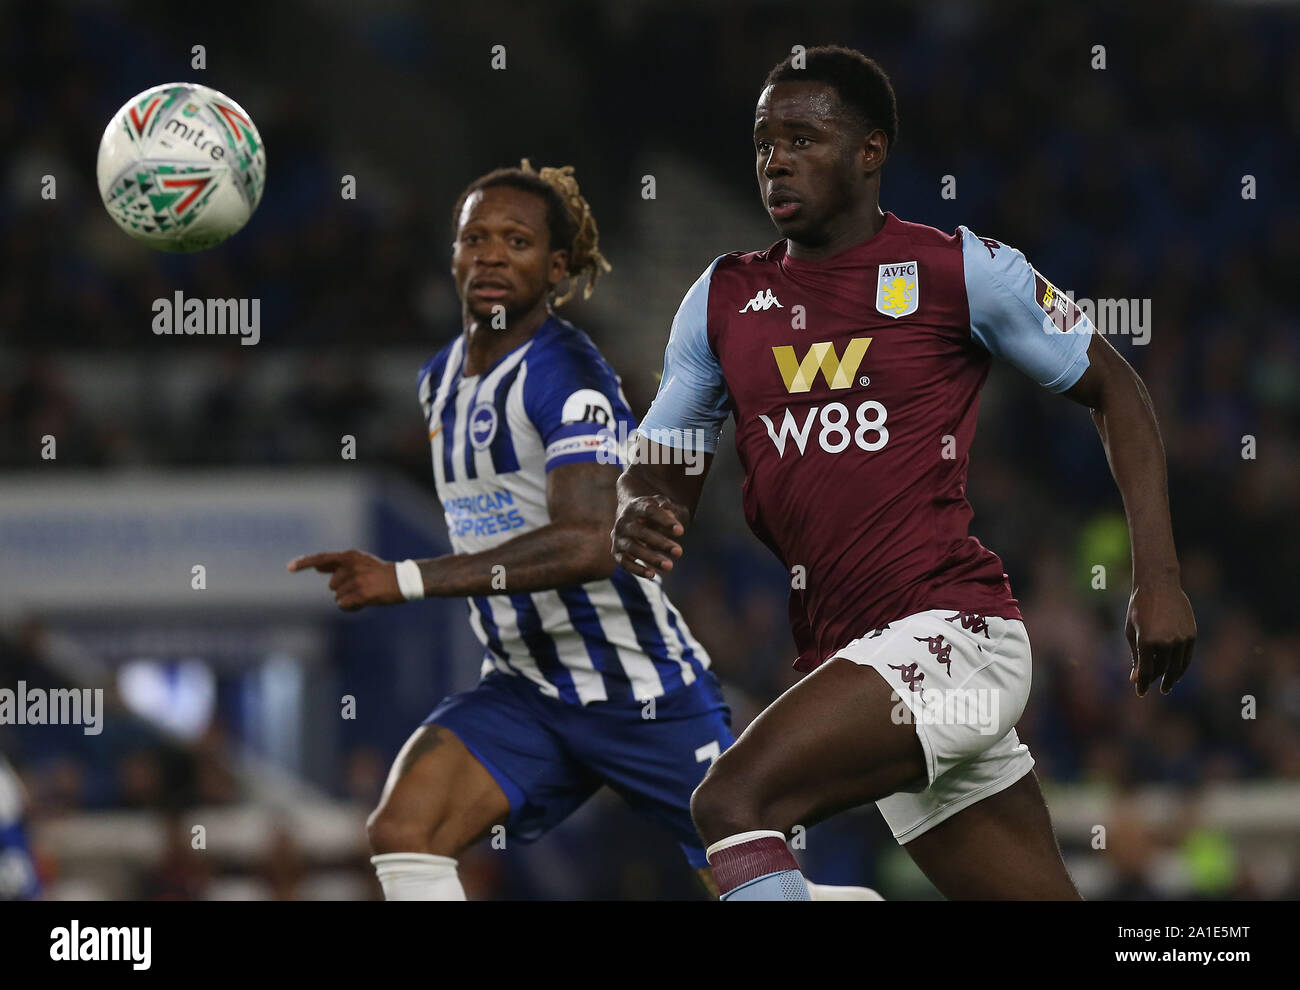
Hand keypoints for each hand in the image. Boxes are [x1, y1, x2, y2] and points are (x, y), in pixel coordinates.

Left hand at [287, 549, 404, 610]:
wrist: (403, 580)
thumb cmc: (379, 572)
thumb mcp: (359, 562)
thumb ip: (337, 564)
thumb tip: (316, 566)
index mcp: (350, 556)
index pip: (321, 558)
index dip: (304, 563)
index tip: (289, 567)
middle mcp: (351, 566)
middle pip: (331, 585)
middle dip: (342, 590)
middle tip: (361, 587)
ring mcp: (356, 580)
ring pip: (338, 597)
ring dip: (348, 599)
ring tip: (366, 594)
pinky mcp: (362, 594)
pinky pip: (343, 605)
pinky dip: (351, 607)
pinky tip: (364, 603)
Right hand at [611, 495, 686, 578]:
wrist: (631, 518)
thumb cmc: (652, 512)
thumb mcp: (660, 504)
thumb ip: (668, 508)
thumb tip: (671, 515)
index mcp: (635, 506)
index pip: (650, 511)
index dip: (665, 521)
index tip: (681, 531)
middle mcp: (623, 522)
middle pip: (641, 532)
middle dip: (661, 543)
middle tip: (679, 552)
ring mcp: (618, 537)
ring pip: (633, 549)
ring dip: (651, 558)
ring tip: (669, 566)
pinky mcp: (616, 552)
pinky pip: (624, 563)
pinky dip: (637, 569)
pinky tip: (652, 575)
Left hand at [1125, 581, 1195, 695]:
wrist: (1159, 586)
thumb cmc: (1139, 608)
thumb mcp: (1131, 631)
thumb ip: (1135, 655)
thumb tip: (1135, 678)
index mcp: (1146, 641)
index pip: (1145, 671)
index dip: (1142, 684)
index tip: (1140, 693)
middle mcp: (1166, 642)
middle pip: (1161, 670)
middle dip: (1155, 680)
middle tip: (1152, 687)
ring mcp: (1181, 639)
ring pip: (1176, 667)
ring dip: (1171, 678)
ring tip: (1166, 685)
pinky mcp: (1191, 635)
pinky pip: (1186, 657)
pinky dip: (1181, 667)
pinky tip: (1176, 673)